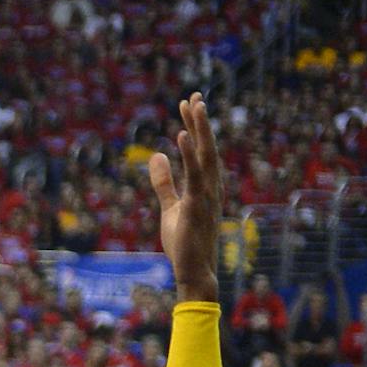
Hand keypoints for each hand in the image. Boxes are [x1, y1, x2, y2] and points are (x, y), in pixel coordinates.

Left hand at [148, 92, 222, 302]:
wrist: (193, 271)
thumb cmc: (185, 242)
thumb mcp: (170, 207)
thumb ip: (163, 182)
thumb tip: (156, 156)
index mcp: (205, 186)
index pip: (201, 151)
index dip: (196, 127)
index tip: (189, 104)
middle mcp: (211, 187)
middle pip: (206, 147)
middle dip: (200, 121)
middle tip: (193, 95)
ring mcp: (206, 196)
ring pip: (205, 156)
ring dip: (199, 129)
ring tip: (193, 105)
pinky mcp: (197, 206)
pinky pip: (195, 175)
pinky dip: (189, 154)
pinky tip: (181, 135)